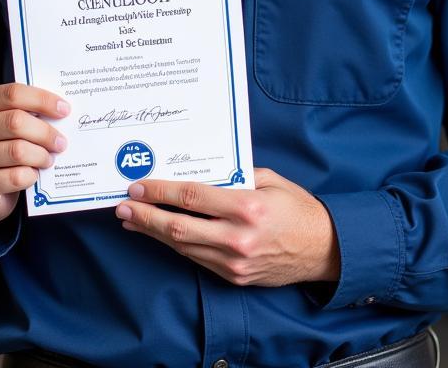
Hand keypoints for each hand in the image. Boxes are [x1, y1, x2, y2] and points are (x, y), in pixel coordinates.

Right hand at [0, 83, 68, 233]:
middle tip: (61, 142)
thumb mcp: (3, 122)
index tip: (64, 109)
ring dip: (42, 155)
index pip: (12, 94)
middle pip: (16, 121)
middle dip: (45, 132)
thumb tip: (60, 110)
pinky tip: (33, 174)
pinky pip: (16, 176)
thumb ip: (24, 111)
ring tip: (48, 158)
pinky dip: (32, 175)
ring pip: (18, 151)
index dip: (42, 100)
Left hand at [114, 167, 339, 286]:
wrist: (324, 250)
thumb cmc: (297, 208)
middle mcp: (237, 237)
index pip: (191, 197)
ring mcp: (234, 262)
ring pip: (182, 246)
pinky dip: (174, 246)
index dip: (159, 192)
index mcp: (246, 206)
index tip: (137, 186)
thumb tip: (198, 171)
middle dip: (145, 216)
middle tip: (122, 206)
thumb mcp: (269, 179)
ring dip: (153, 233)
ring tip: (132, 220)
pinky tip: (159, 235)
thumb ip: (234, 176)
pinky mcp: (234, 277)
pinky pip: (196, 258)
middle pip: (178, 227)